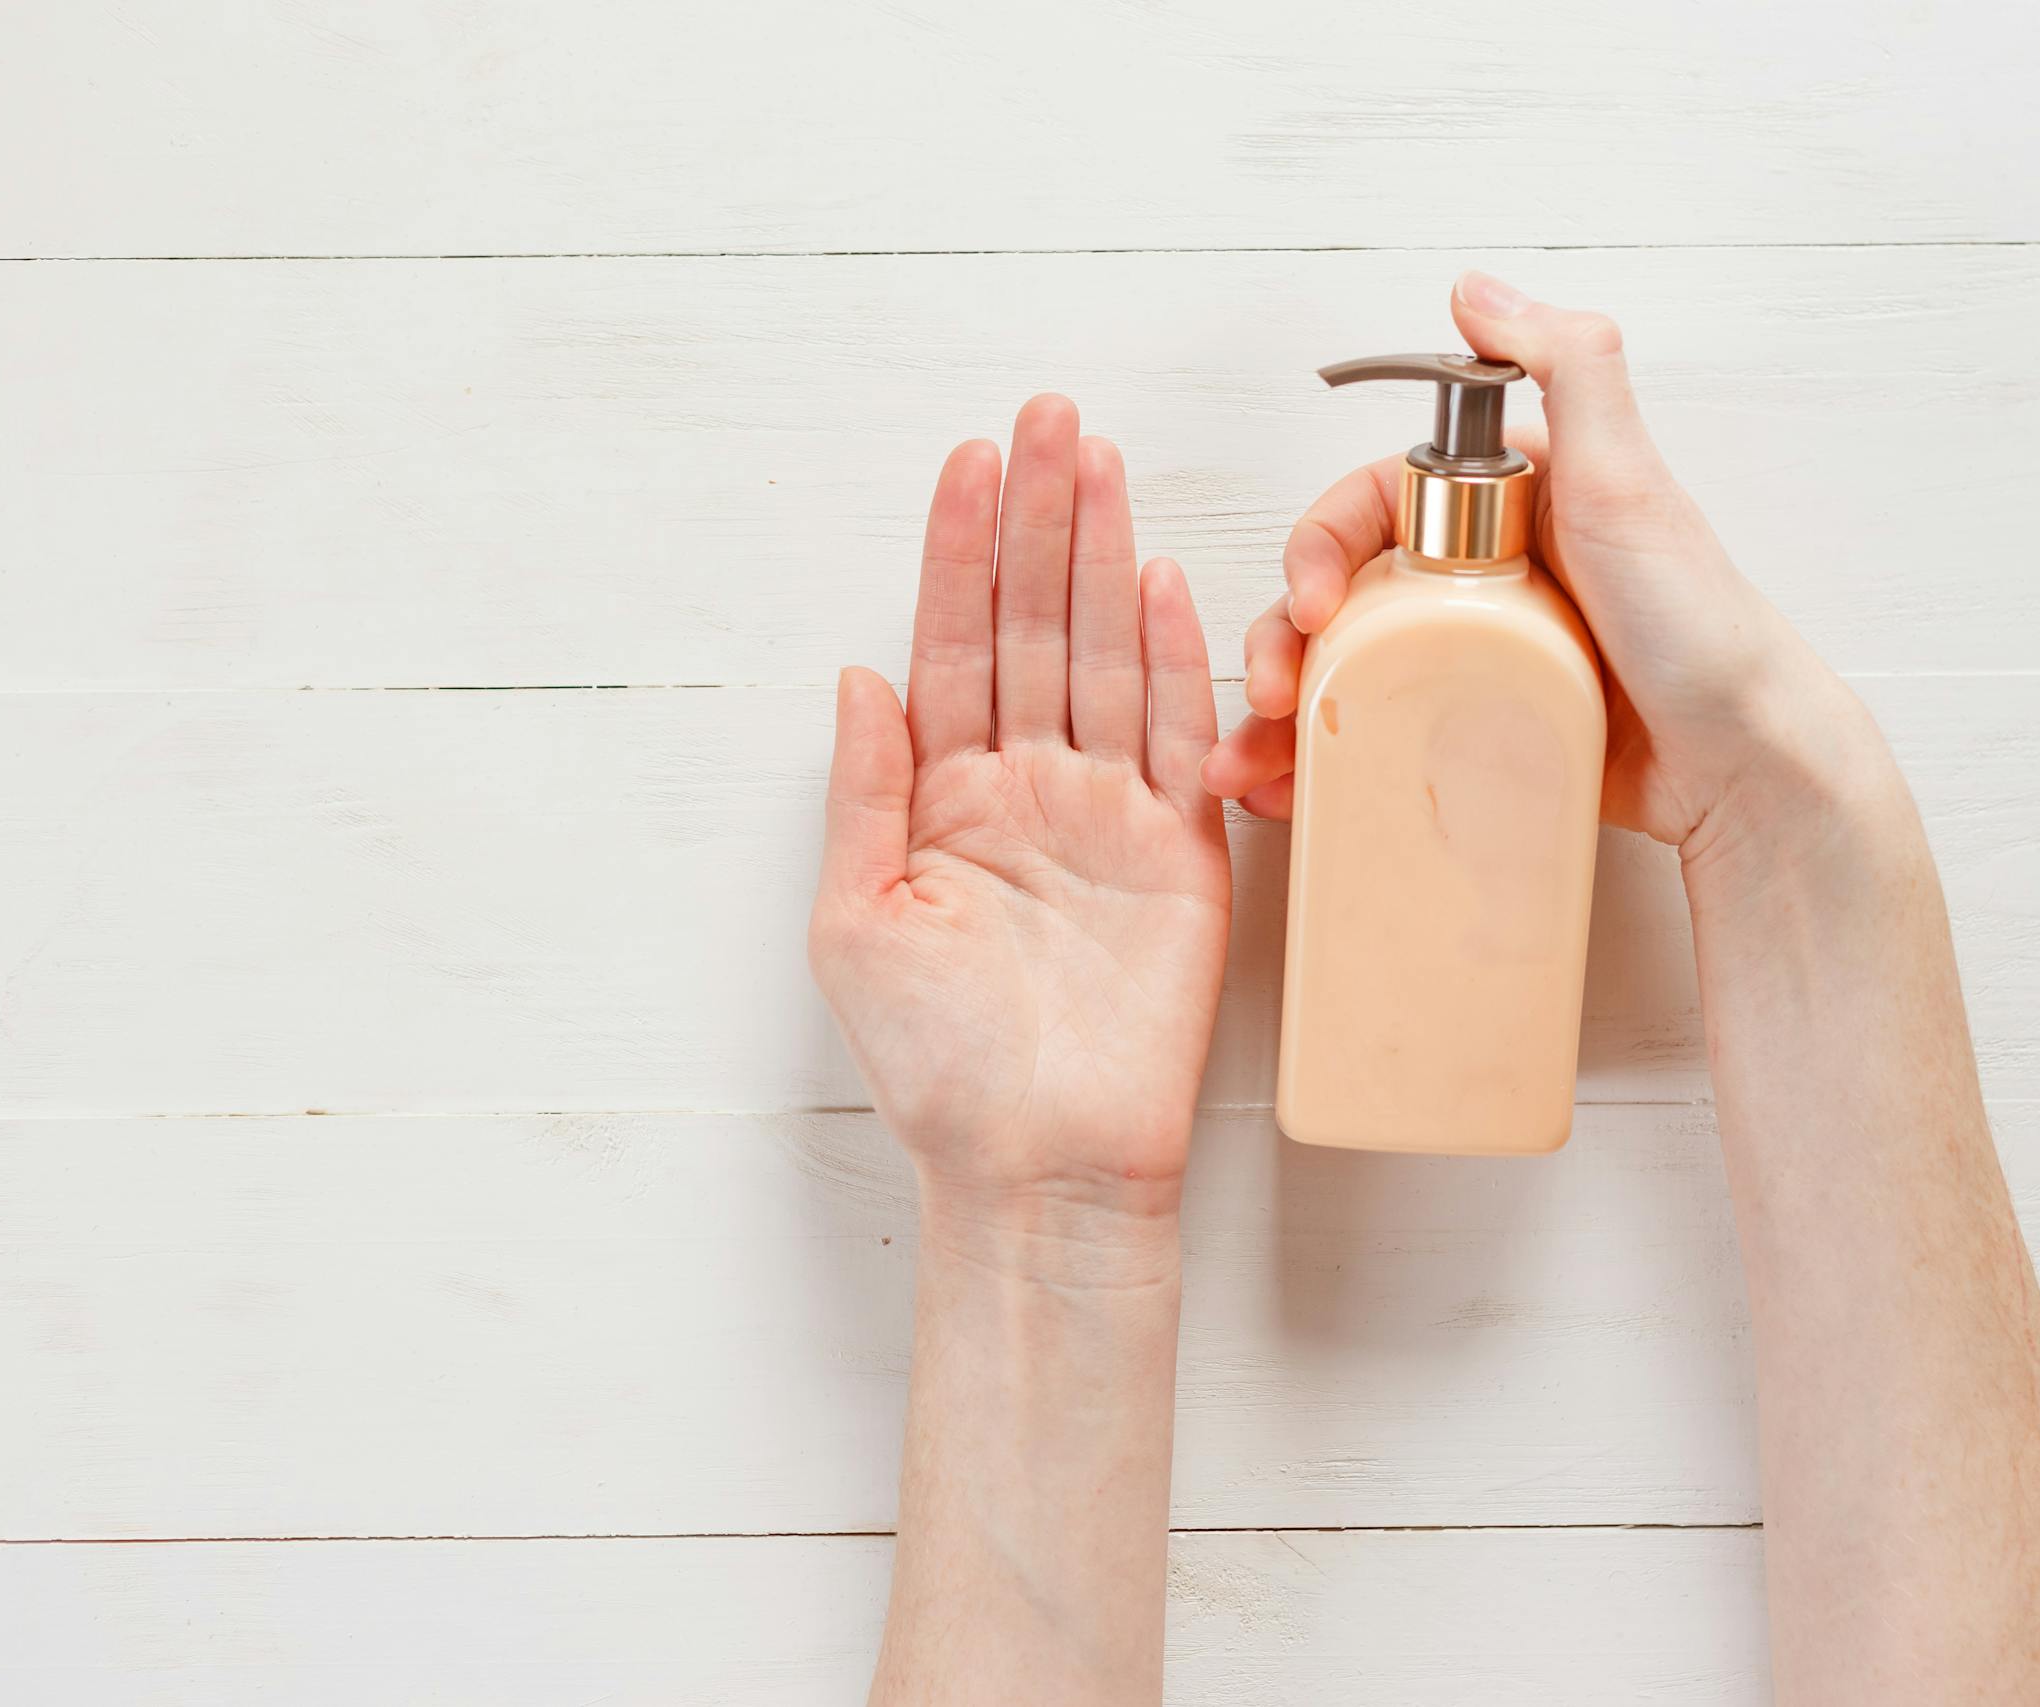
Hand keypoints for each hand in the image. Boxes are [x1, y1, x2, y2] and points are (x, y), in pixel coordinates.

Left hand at [810, 396, 1230, 1220]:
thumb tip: (857, 674)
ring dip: (1102, 558)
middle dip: (1036, 520)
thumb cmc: (937, 1064)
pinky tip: (1159, 579)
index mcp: (944, 797)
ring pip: (1105, 657)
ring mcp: (1108, 812)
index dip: (959, 553)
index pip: (954, 646)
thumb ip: (865, 792)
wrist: (1038, 1162)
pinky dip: (1170, 660)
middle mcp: (1028, 787)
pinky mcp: (1182, 853)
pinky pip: (1174, 739)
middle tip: (1043, 417)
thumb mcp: (858, 922)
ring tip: (1095, 462)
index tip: (966, 461)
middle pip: (1035, 626)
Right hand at [1201, 271, 1896, 901]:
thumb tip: (1474, 290)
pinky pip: (1384, 735)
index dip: (1318, 546)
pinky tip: (1288, 795)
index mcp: (1508, 500)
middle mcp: (1487, 572)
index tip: (1309, 607)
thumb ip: (1568, 364)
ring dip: (1284, 716)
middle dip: (1282, 640)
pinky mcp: (1484, 727)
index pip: (1373, 502)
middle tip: (1273, 698)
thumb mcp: (1629, 479)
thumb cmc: (1700, 626)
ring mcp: (1481, 655)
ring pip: (1350, 668)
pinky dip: (1327, 763)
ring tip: (1255, 766)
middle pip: (1344, 591)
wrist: (1746, 764)